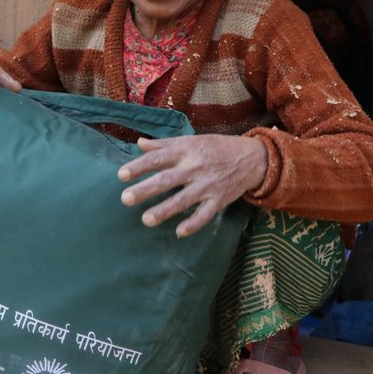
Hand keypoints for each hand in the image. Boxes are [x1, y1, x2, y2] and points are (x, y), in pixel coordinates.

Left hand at [117, 134, 267, 237]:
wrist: (251, 158)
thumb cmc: (215, 148)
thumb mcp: (191, 140)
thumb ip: (164, 144)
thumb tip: (139, 143)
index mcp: (185, 151)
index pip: (158, 158)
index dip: (139, 167)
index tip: (121, 175)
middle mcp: (194, 168)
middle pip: (166, 180)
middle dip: (146, 190)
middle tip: (126, 199)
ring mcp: (207, 185)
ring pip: (183, 200)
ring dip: (164, 210)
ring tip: (146, 219)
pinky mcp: (219, 200)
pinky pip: (205, 214)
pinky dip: (193, 224)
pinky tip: (179, 232)